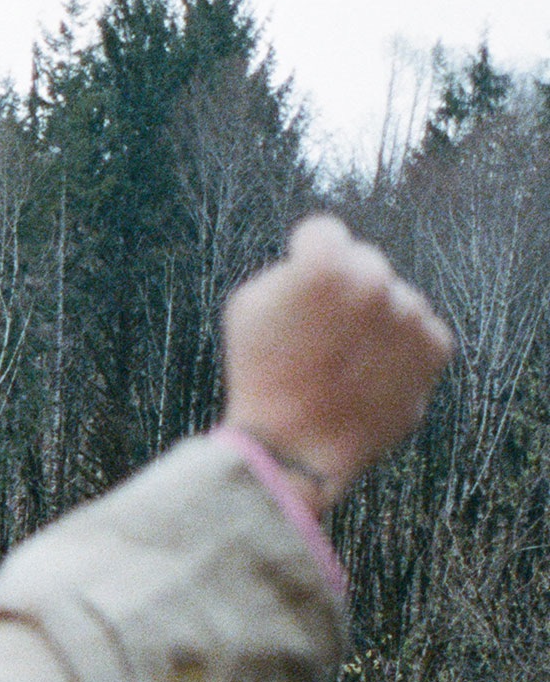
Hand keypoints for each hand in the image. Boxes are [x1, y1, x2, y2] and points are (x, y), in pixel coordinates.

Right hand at [220, 213, 451, 510]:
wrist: (292, 449)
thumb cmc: (260, 378)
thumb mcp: (246, 309)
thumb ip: (286, 270)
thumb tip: (315, 261)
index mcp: (325, 265)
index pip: (321, 232)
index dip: (304, 257)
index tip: (299, 284)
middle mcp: (377, 281)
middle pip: (364, 263)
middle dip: (344, 289)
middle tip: (321, 334)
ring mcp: (411, 314)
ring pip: (395, 299)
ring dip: (374, 320)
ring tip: (343, 363)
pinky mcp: (435, 347)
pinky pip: (420, 332)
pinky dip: (398, 350)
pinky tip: (366, 376)